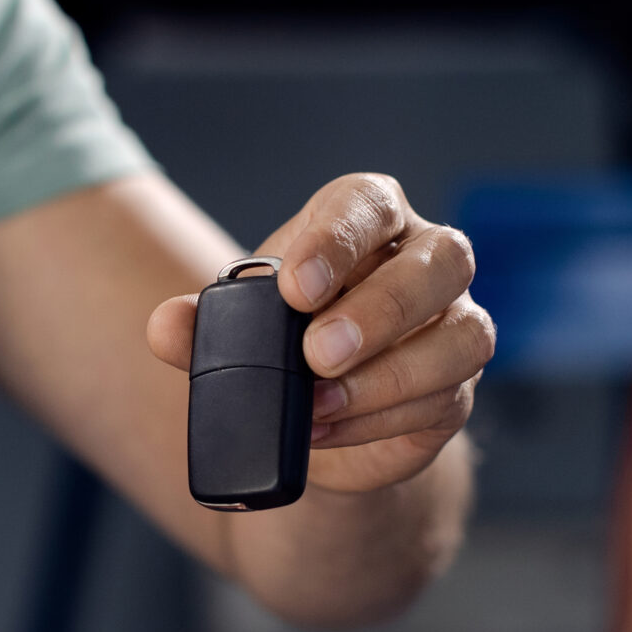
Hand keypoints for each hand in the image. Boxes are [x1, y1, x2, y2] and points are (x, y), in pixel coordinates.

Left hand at [148, 174, 492, 495]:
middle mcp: (428, 260)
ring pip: (465, 336)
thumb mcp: (236, 326)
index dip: (337, 240)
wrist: (317, 413)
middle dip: (381, 309)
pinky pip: (443, 399)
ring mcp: (455, 324)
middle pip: (444, 259)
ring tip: (320, 402)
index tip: (294, 288)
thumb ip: (201, 323)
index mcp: (369, 218)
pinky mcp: (457, 389)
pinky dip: (381, 419)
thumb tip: (166, 326)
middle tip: (316, 353)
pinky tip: (330, 428)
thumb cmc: (283, 339)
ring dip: (390, 375)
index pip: (369, 203)